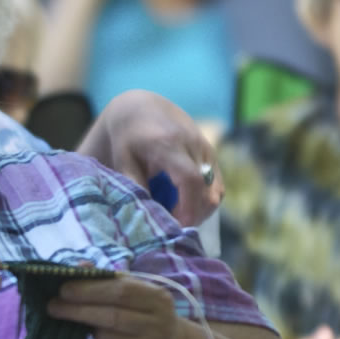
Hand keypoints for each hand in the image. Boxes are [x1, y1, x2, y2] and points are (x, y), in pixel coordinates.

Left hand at [45, 274, 190, 338]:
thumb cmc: (142, 314)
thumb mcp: (133, 293)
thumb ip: (106, 279)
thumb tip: (80, 266)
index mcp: (158, 299)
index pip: (121, 291)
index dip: (89, 290)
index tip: (64, 290)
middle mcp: (160, 325)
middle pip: (112, 317)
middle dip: (78, 311)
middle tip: (53, 306)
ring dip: (91, 332)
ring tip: (89, 326)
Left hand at [84, 91, 222, 224]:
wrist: (141, 108)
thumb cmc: (127, 138)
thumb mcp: (123, 160)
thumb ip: (134, 186)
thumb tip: (148, 217)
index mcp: (167, 144)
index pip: (190, 178)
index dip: (188, 206)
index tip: (178, 226)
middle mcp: (192, 144)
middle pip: (208, 188)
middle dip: (196, 214)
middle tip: (174, 229)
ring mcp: (205, 148)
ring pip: (216, 189)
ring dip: (202, 210)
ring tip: (179, 219)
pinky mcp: (211, 154)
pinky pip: (216, 184)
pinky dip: (204, 200)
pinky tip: (186, 207)